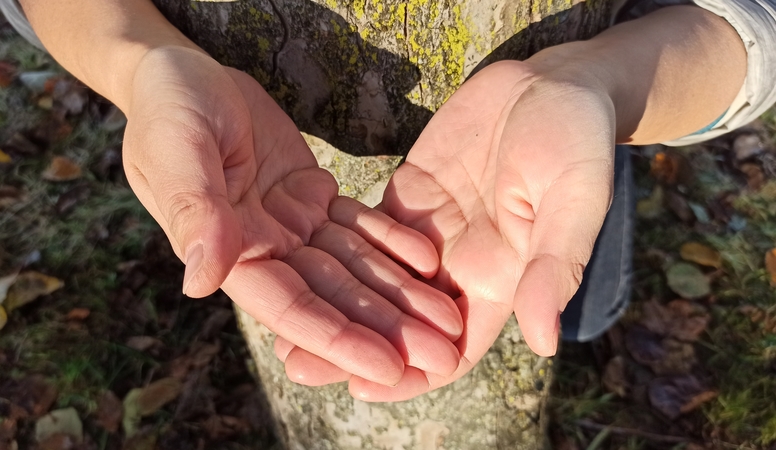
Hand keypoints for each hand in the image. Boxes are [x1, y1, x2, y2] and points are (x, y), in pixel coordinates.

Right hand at [121, 46, 462, 384]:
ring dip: (401, 293)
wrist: (185, 75)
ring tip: (449, 318)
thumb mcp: (175, 151)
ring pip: (355, 266)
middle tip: (444, 354)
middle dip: (388, 327)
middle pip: (336, 296)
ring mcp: (292, 224)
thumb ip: (194, 211)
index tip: (391, 369)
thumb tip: (200, 282)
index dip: (340, 340)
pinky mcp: (312, 195)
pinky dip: (392, 241)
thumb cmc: (167, 110)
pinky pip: (359, 223)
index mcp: (230, 252)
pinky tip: (430, 260)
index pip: (292, 307)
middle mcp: (266, 248)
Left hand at [280, 60, 616, 398]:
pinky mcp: (409, 196)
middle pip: (400, 322)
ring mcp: (430, 232)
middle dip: (352, 346)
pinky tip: (293, 264)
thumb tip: (543, 342)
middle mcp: (459, 266)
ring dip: (333, 305)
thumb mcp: (574, 201)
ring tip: (279, 328)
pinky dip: (335, 251)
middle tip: (297, 364)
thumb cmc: (577, 143)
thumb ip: (554, 266)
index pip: (452, 347)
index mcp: (500, 279)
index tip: (364, 389)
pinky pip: (366, 232)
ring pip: (375, 283)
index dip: (412, 373)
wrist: (552, 85)